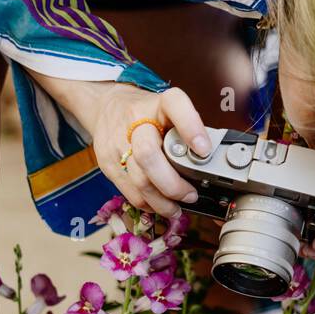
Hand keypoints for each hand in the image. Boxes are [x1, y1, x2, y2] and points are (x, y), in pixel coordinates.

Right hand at [29, 73, 209, 216]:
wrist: (105, 107)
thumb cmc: (146, 113)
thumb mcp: (168, 112)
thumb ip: (186, 133)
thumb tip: (209, 163)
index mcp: (158, 104)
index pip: (174, 105)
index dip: (190, 127)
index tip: (204, 150)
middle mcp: (135, 121)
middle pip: (148, 155)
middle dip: (173, 184)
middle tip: (190, 195)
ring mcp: (118, 143)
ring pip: (139, 181)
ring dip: (162, 202)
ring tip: (177, 209)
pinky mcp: (108, 163)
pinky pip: (130, 192)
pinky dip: (148, 204)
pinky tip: (159, 205)